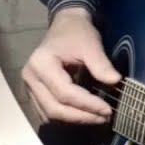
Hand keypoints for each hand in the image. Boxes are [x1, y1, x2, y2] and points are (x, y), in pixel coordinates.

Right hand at [21, 7, 120, 124]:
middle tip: (104, 118)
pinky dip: (66, 117)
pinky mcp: (34, 93)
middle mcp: (30, 78)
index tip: (107, 110)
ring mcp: (29, 87)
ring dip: (74, 120)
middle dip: (81, 117)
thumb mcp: (91, 44)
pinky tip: (84, 114)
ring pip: (50, 114)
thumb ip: (101, 64)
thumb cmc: (77, 32)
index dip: (87, 105)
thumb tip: (115, 81)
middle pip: (54, 109)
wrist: (65, 24)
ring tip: (97, 118)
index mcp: (41, 64)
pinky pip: (48, 112)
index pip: (64, 93)